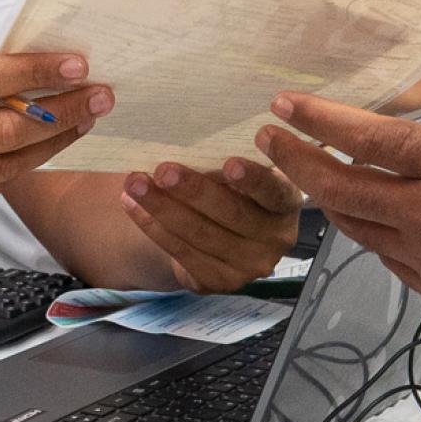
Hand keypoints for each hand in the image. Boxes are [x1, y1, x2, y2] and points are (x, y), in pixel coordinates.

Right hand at [0, 51, 109, 229]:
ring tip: (80, 122)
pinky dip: (17, 168)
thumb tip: (37, 70)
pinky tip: (40, 150)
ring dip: (49, 144)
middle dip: (60, 114)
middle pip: (1, 132)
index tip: (79, 67)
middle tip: (99, 98)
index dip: (35, 74)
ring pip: (1, 167)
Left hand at [118, 157, 302, 292]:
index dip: (253, 180)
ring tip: (135, 184)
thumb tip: (185, 140)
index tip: (230, 163)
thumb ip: (227, 163)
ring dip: (163, 207)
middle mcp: (276, 238)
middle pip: (232, 214)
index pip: (274, 191)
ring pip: (201, 235)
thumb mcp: (241, 175)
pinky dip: (154, 227)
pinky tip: (134, 206)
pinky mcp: (220, 281)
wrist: (223, 234)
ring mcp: (249, 265)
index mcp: (286, 202)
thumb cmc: (233, 189)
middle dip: (194, 191)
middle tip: (163, 170)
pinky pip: (183, 253)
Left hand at [257, 58, 420, 352]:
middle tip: (267, 140)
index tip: (286, 106)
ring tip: (301, 175)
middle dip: (295, 160)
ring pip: (352, 223)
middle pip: (340, 185)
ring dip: (320, 196)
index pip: (370, 138)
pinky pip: (381, 253)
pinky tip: (359, 222)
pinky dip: (360, 232)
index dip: (321, 120)